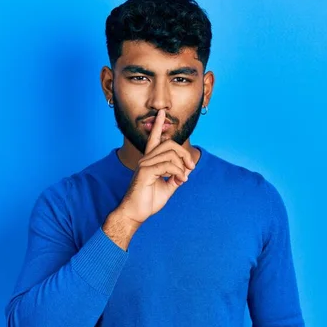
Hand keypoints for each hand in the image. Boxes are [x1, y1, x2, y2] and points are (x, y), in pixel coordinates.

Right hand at [117, 109, 195, 224]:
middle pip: (169, 144)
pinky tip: (179, 181)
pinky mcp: (145, 171)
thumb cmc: (148, 201)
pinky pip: (168, 165)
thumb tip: (186, 172)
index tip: (162, 113)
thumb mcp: (167, 188)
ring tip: (183, 179)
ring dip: (182, 167)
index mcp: (150, 161)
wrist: (135, 214)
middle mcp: (146, 159)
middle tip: (191, 168)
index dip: (158, 125)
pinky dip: (178, 172)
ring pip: (171, 154)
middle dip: (184, 154)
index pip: (154, 139)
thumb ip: (175, 178)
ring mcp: (145, 164)